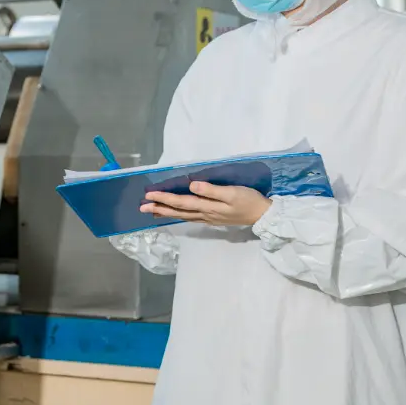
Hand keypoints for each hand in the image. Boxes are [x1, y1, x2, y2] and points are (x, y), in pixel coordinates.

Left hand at [140, 182, 271, 226]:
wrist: (263, 215)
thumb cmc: (249, 200)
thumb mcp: (232, 193)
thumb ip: (212, 190)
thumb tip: (192, 186)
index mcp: (207, 206)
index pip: (181, 202)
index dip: (164, 198)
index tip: (149, 195)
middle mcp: (204, 214)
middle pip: (178, 211)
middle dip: (159, 208)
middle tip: (141, 206)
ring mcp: (208, 218)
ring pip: (182, 215)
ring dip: (166, 213)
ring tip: (151, 211)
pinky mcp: (212, 218)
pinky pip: (189, 217)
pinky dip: (178, 215)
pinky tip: (173, 214)